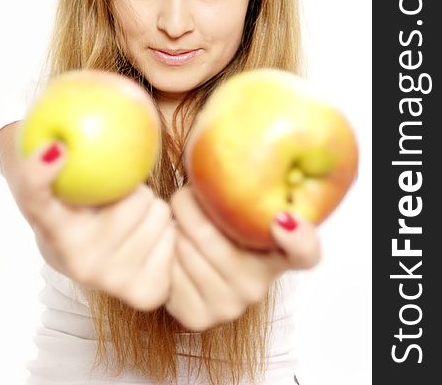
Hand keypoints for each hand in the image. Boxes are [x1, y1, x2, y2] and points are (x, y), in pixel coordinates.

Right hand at [13, 142, 175, 310]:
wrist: (83, 260)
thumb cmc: (77, 210)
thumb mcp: (57, 186)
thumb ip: (51, 164)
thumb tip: (57, 149)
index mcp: (51, 228)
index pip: (38, 198)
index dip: (41, 175)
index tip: (57, 151)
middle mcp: (80, 262)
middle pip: (139, 200)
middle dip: (138, 193)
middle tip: (121, 204)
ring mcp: (112, 282)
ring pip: (161, 214)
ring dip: (154, 211)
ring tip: (133, 222)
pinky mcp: (145, 293)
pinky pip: (175, 236)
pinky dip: (168, 231)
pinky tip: (150, 239)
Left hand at [165, 186, 319, 330]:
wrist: (185, 257)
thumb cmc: (216, 219)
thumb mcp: (234, 200)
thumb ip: (246, 186)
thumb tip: (239, 152)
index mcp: (281, 254)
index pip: (305, 251)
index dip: (299, 237)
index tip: (282, 219)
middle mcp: (260, 285)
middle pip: (213, 238)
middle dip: (188, 207)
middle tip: (183, 197)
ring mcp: (231, 305)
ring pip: (187, 251)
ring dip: (174, 228)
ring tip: (177, 222)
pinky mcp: (199, 317)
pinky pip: (170, 273)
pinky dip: (163, 253)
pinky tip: (170, 247)